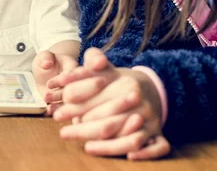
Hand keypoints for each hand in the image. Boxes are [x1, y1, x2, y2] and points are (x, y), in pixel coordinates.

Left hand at [32, 50, 77, 114]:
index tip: (49, 84)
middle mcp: (78, 79)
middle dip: (60, 94)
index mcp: (73, 65)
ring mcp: (76, 91)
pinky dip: (60, 110)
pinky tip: (50, 111)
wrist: (46, 72)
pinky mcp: (71, 101)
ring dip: (60, 105)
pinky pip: (69, 108)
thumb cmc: (46, 61)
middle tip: (47, 96)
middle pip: (74, 88)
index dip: (62, 79)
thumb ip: (45, 57)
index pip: (72, 72)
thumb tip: (46, 62)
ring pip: (73, 100)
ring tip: (48, 106)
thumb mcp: (43, 56)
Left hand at [52, 48, 169, 159]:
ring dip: (108, 146)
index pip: (97, 99)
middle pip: (109, 120)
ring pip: (131, 137)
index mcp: (124, 82)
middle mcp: (139, 101)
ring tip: (87, 147)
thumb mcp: (104, 66)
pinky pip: (159, 147)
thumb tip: (88, 64)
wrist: (148, 87)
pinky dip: (146, 153)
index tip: (56, 113)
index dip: (75, 105)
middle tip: (63, 132)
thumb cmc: (115, 80)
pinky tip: (128, 157)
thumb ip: (91, 59)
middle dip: (83, 128)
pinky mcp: (159, 132)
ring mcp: (151, 118)